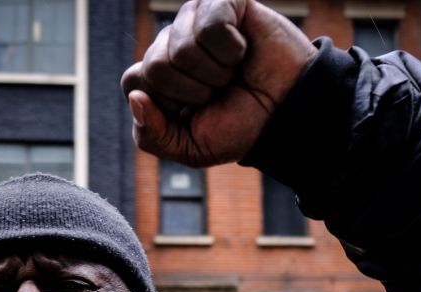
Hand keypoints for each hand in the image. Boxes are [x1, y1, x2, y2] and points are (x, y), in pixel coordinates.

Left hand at [121, 0, 316, 166]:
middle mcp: (169, 42)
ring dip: (215, 74)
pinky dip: (231, 51)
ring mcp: (193, 19)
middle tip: (218, 91)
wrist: (287, 113)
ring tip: (232, 73)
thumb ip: (153, 136)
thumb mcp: (191, 148)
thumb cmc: (240, 126)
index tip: (194, 112)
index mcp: (155, 75)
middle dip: (192, 91)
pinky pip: (210, 28)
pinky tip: (242, 52)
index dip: (167, 104)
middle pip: (154, 66)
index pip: (133, 81)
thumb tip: (136, 98)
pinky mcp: (221, 3)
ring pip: (181, 48)